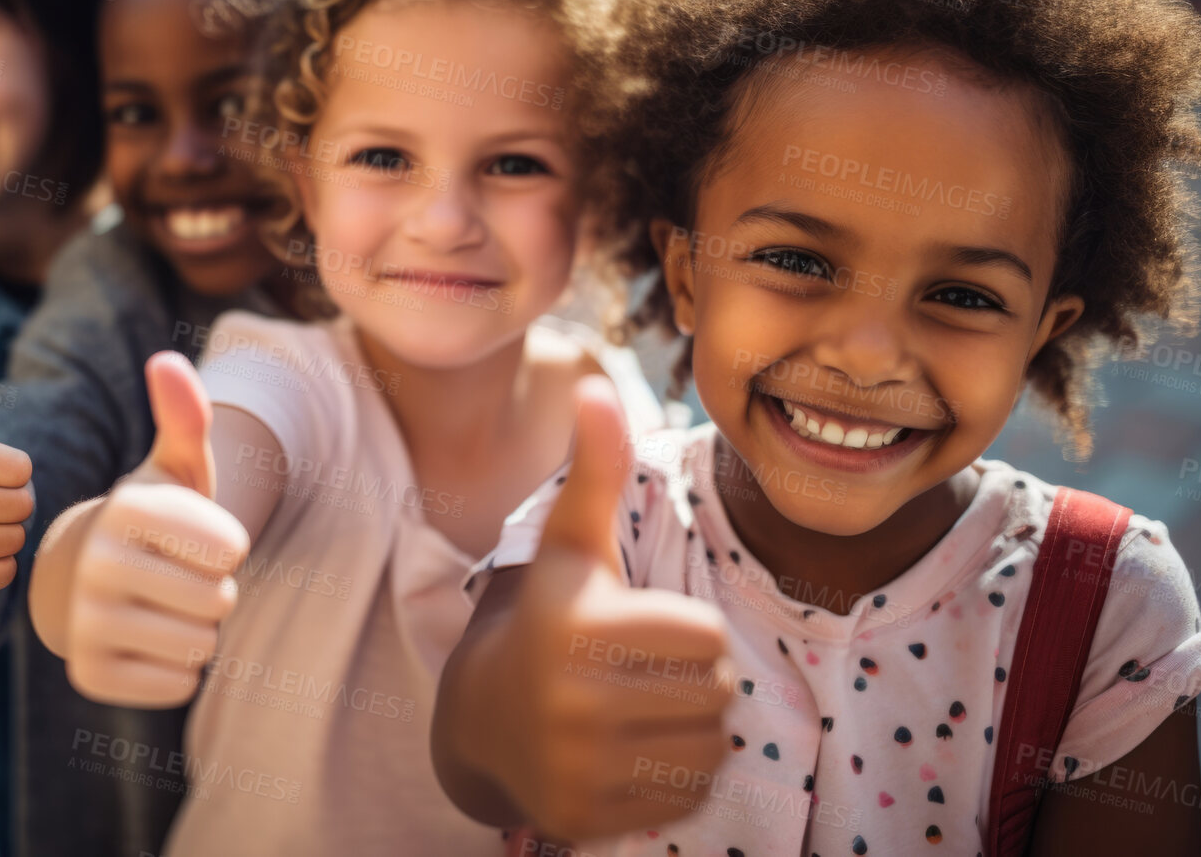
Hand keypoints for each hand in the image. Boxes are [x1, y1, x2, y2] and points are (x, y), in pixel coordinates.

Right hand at [64, 352, 247, 708]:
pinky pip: (179, 684)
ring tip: (164, 606)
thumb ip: (183, 416)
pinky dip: (178, 670)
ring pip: (199, 646)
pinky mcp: (90, 674)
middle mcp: (94, 562)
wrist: (96, 579)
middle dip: (214, 593)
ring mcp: (84, 623)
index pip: (230, 549)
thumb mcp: (177, 467)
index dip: (227, 547)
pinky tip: (149, 641)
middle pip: (218, 601)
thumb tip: (166, 359)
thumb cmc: (157, 521)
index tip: (192, 537)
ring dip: (198, 631)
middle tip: (178, 577)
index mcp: (125, 508)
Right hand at [469, 377, 732, 841]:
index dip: (688, 630)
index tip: (643, 628)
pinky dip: (679, 777)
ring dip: (695, 729)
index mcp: (577, 630)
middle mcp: (573, 704)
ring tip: (647, 710)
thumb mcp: (572, 544)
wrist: (484, 720)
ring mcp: (577, 768)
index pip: (707, 637)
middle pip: (716, 694)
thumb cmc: (550, 617)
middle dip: (696, 680)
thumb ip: (594, 469)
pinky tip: (635, 752)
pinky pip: (689, 797)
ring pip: (710, 747)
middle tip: (648, 672)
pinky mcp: (586, 818)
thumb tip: (598, 386)